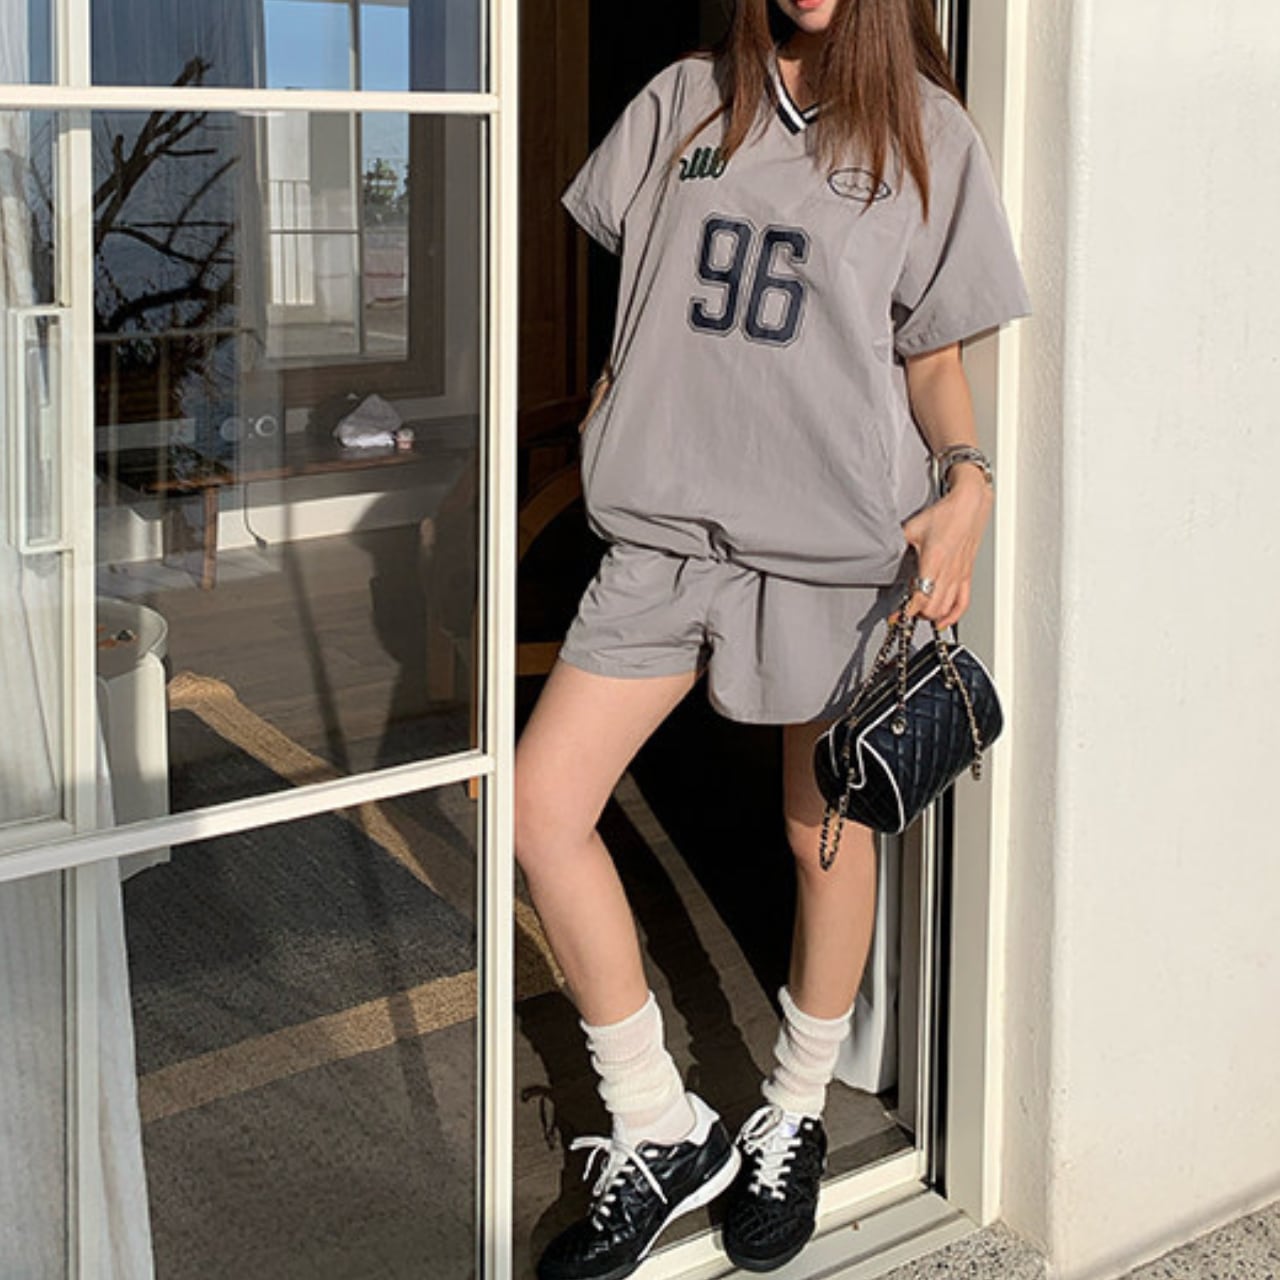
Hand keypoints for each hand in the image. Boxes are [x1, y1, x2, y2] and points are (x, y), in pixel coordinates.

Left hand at [900, 469, 992, 628]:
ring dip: (931, 616)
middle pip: (932, 608)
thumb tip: (882, 551)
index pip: (920, 597)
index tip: (896, 616)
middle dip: (917, 614)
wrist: (969, 507)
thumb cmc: (944, 515)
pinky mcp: (966, 576)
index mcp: (933, 561)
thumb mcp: (912, 528)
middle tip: (904, 612)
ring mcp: (958, 576)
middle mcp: (948, 572)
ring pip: (946, 609)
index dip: (906, 611)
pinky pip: (962, 603)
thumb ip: (897, 543)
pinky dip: (953, 616)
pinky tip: (943, 622)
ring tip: (920, 614)